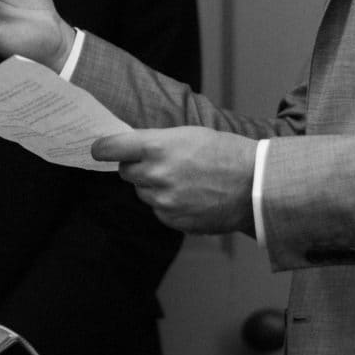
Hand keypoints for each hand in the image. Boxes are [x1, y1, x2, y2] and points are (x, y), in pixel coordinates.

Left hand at [95, 126, 258, 236]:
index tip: (99, 150)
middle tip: (160, 163)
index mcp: (157, 147)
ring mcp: (164, 200)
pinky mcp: (173, 220)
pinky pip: (159, 211)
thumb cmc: (226, 153)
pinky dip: (168, 205)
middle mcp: (156, 175)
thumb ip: (156, 142)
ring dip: (154, 187)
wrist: (255, 185)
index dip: (103, 149)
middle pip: (126, 172)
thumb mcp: (188, 134)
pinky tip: (190, 196)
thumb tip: (131, 148)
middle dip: (137, 167)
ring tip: (183, 180)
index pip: (112, 148)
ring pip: (143, 193)